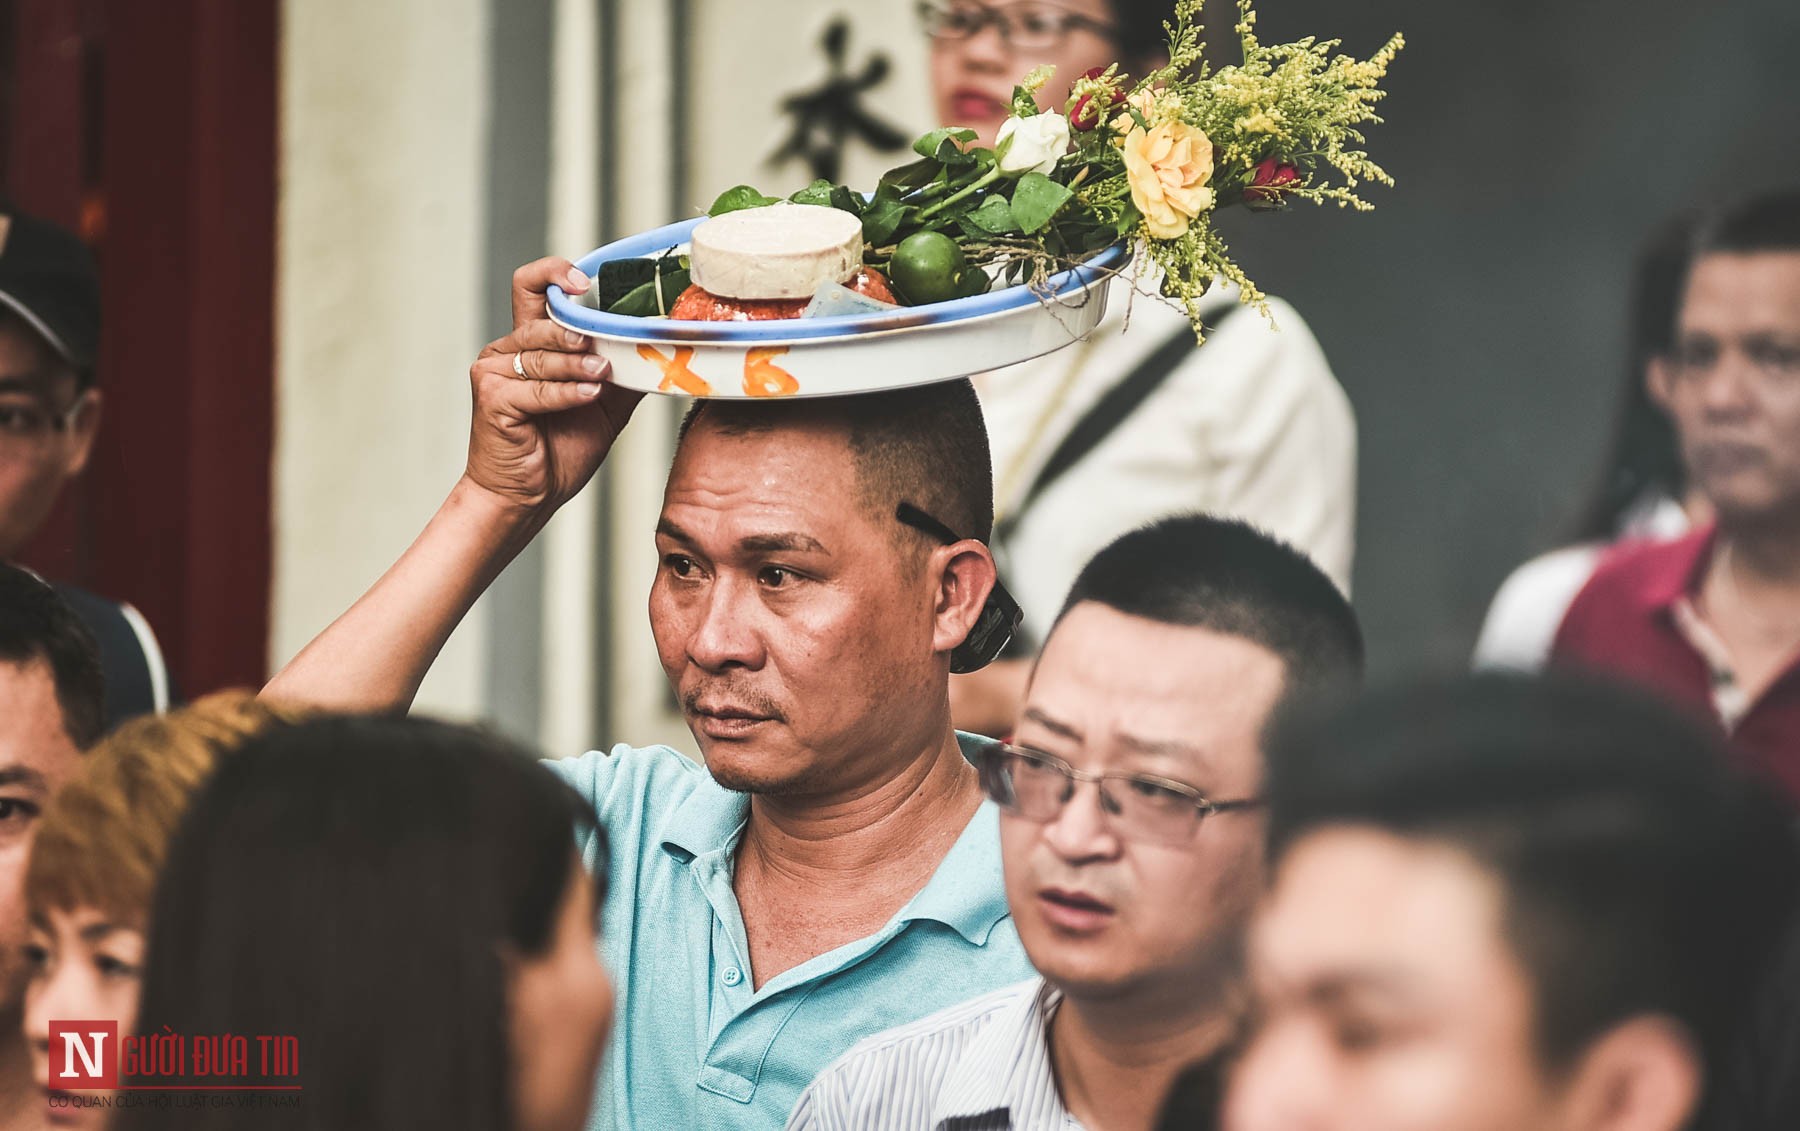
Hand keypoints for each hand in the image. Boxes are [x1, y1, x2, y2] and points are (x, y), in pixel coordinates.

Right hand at [464, 257, 644, 514]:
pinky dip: (566, 392)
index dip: (555, 273)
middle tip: (603, 340)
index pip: (533, 288)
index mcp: (531, 344)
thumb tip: (664, 352)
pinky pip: (536, 389)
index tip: (584, 281)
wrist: (527, 496)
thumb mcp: (603, 405)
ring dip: (576, 362)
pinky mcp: (491, 399)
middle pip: (540, 320)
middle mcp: (507, 351)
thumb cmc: (558, 450)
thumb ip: (624, 374)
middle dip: (575, 328)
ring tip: (602, 372)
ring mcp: (494, 373)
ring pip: (540, 354)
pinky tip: (588, 393)